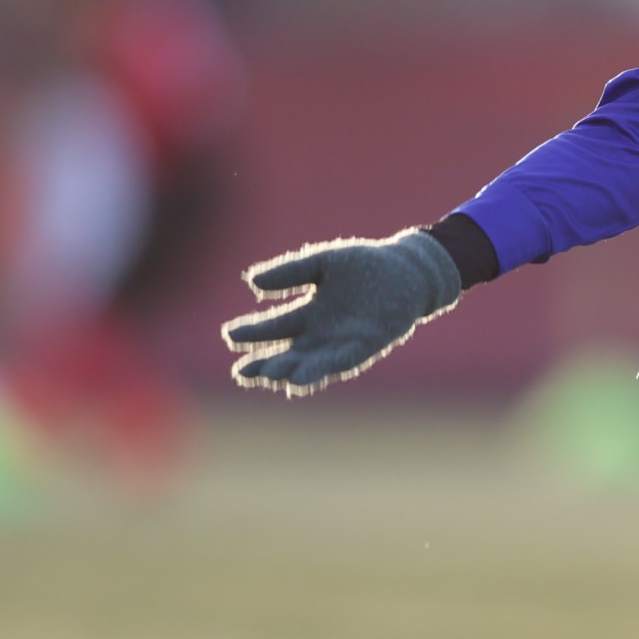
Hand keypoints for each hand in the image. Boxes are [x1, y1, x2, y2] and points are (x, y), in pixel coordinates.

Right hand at [222, 227, 465, 394]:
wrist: (408, 269)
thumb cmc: (366, 265)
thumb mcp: (323, 263)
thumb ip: (290, 272)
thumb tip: (252, 281)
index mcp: (310, 314)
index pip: (275, 328)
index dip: (253, 333)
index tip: (230, 335)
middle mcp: (323, 334)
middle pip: (288, 353)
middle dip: (265, 362)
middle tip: (242, 370)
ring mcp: (344, 343)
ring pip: (311, 362)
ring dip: (291, 369)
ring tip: (271, 375)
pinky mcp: (367, 345)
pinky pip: (342, 359)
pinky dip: (324, 367)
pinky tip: (304, 376)